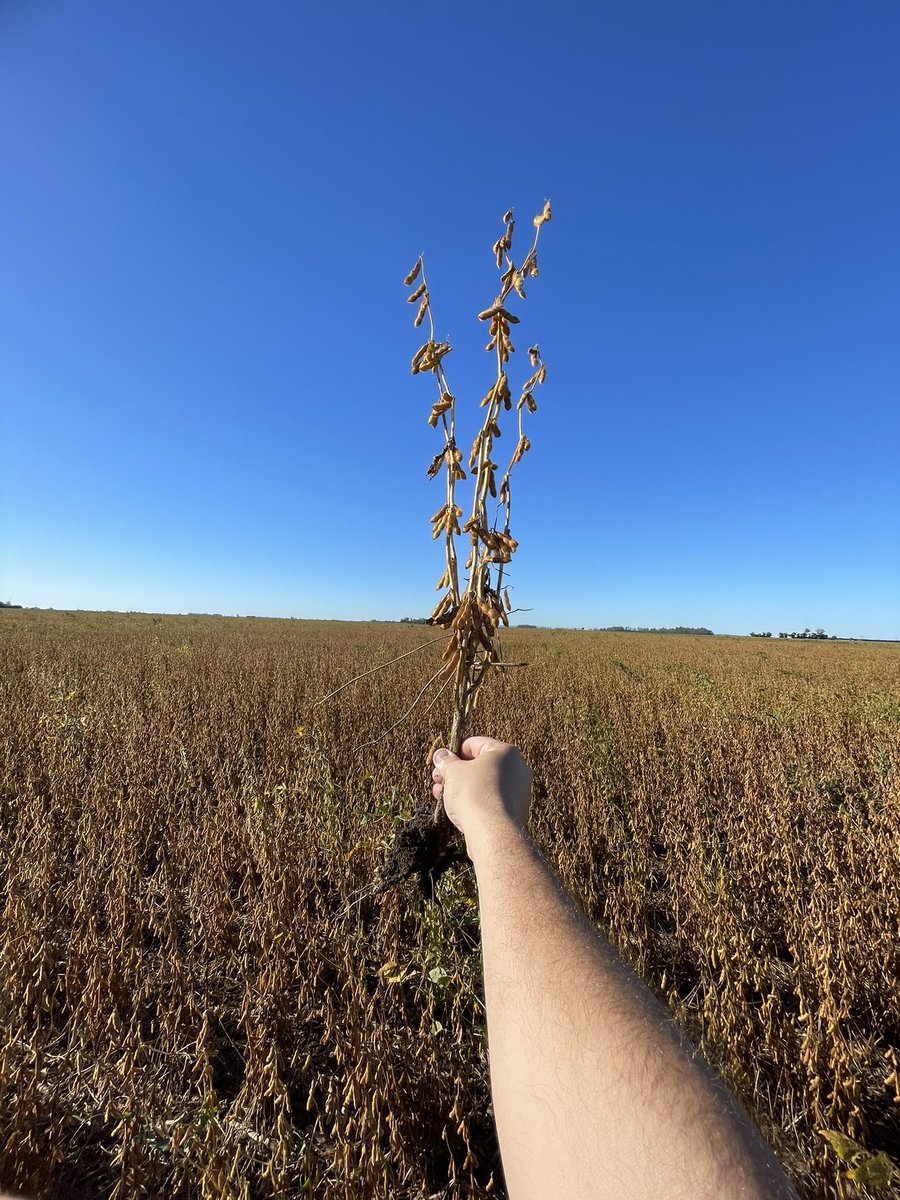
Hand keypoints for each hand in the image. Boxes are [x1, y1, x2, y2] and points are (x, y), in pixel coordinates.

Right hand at [431, 737, 531, 852]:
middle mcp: (517, 769)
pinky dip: (474, 802)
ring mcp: (519, 791)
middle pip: (479, 765)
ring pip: (484, 784)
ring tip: (441, 796)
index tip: (440, 762)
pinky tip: (457, 810)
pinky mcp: (515, 811)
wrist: (493, 833)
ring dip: (461, 788)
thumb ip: (446, 761)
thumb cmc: (474, 795)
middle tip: (438, 780)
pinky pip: (491, 800)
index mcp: (506, 752)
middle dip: (455, 772)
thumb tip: (441, 755)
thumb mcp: (453, 772)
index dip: (453, 751)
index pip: (474, 744)